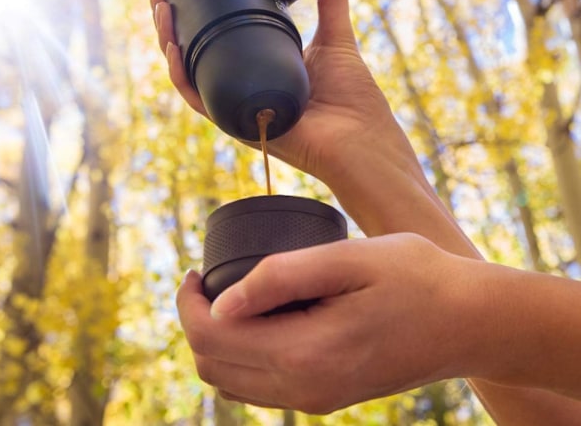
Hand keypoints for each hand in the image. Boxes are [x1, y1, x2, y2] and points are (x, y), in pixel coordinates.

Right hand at [150, 0, 411, 184]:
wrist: (361, 139)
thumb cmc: (353, 96)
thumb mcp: (337, 34)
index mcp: (261, 66)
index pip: (220, 38)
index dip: (197, 12)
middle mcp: (244, 86)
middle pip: (197, 53)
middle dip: (172, 22)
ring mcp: (238, 105)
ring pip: (191, 74)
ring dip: (168, 42)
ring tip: (160, 8)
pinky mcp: (237, 124)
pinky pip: (200, 101)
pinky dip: (183, 75)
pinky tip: (174, 47)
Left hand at [177, 234, 473, 413]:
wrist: (469, 322)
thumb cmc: (415, 277)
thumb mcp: (348, 259)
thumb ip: (281, 278)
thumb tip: (222, 302)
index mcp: (304, 355)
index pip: (211, 339)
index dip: (188, 304)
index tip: (193, 270)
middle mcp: (305, 389)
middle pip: (214, 366)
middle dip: (197, 322)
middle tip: (207, 280)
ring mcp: (317, 398)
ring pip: (233, 382)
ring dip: (219, 339)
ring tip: (232, 294)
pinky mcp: (328, 395)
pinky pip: (262, 385)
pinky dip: (245, 352)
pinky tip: (262, 316)